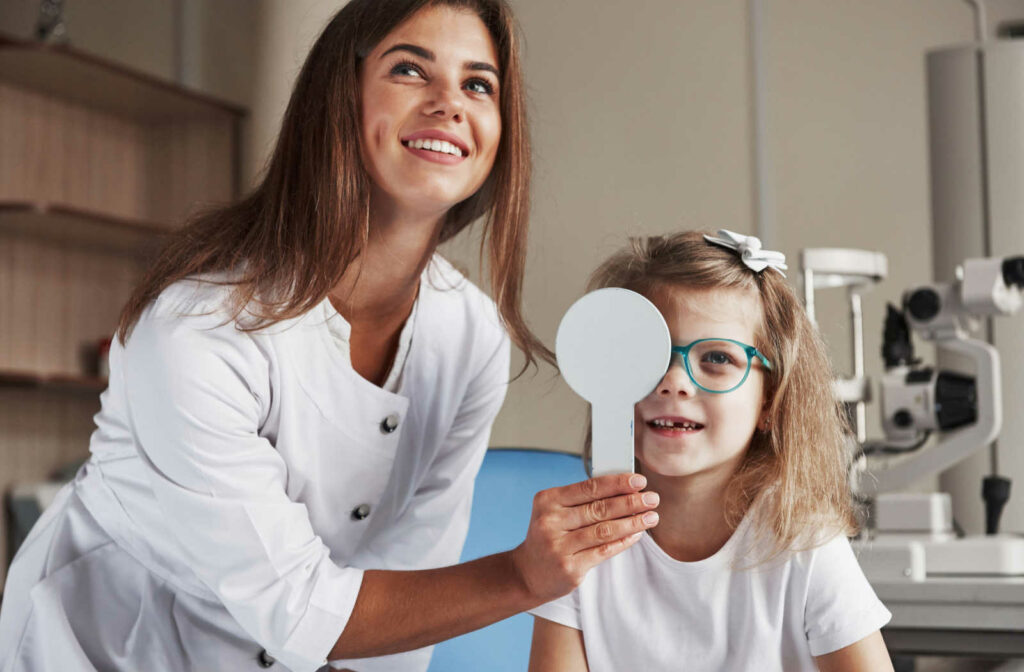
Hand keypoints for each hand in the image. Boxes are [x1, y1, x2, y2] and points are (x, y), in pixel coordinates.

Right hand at [510, 473, 658, 602]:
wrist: (527, 573)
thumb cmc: (549, 536)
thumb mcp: (555, 512)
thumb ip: (582, 501)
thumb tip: (624, 489)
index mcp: (547, 501)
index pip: (589, 487)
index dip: (617, 483)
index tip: (639, 481)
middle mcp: (550, 522)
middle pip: (599, 508)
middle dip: (631, 502)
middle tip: (652, 498)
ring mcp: (559, 546)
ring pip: (604, 530)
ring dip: (633, 522)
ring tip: (651, 516)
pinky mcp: (570, 567)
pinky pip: (603, 550)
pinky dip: (623, 541)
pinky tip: (637, 534)